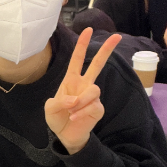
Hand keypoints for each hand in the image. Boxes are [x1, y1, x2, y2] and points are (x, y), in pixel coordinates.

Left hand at [45, 28, 120, 155]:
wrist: (65, 135)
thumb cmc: (57, 118)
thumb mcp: (50, 109)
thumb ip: (59, 102)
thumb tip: (74, 100)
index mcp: (71, 80)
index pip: (77, 59)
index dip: (82, 45)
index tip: (88, 30)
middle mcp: (84, 85)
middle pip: (98, 64)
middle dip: (106, 50)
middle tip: (117, 36)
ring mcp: (92, 97)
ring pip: (94, 90)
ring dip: (80, 101)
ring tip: (71, 111)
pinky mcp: (98, 108)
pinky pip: (93, 106)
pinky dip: (81, 112)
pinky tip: (75, 117)